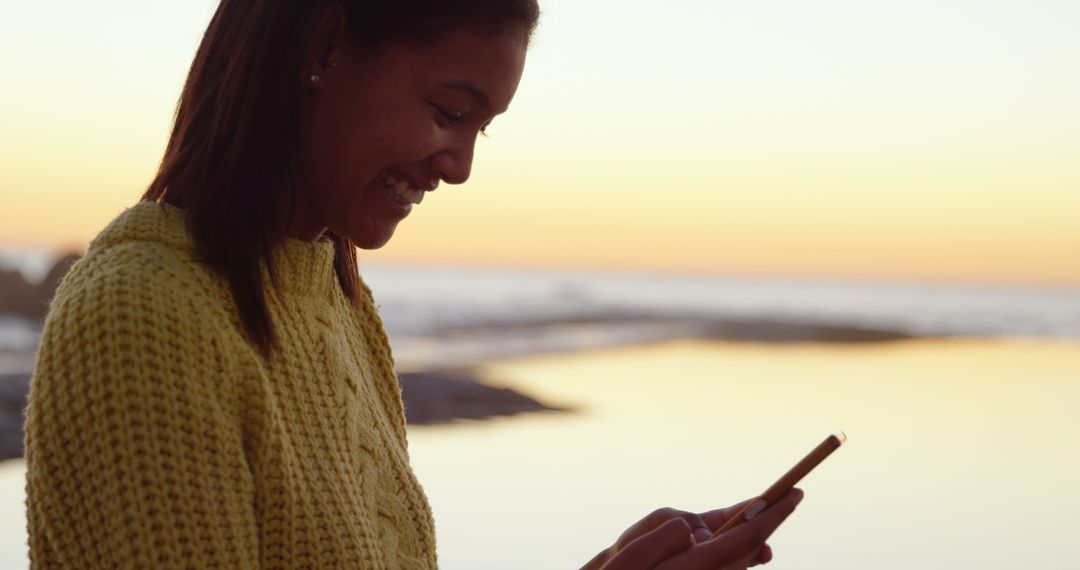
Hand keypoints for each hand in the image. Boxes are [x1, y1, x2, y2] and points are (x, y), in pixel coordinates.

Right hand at [583, 489, 802, 569]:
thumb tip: (695, 528)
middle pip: (750, 547)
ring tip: (764, 513)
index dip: (773, 512)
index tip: (795, 493)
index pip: (746, 535)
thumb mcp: (632, 553)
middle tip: (786, 498)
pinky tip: (735, 542)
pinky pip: (729, 565)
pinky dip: (736, 550)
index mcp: (696, 567)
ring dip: (752, 537)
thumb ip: (664, 534)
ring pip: (742, 558)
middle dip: (767, 522)